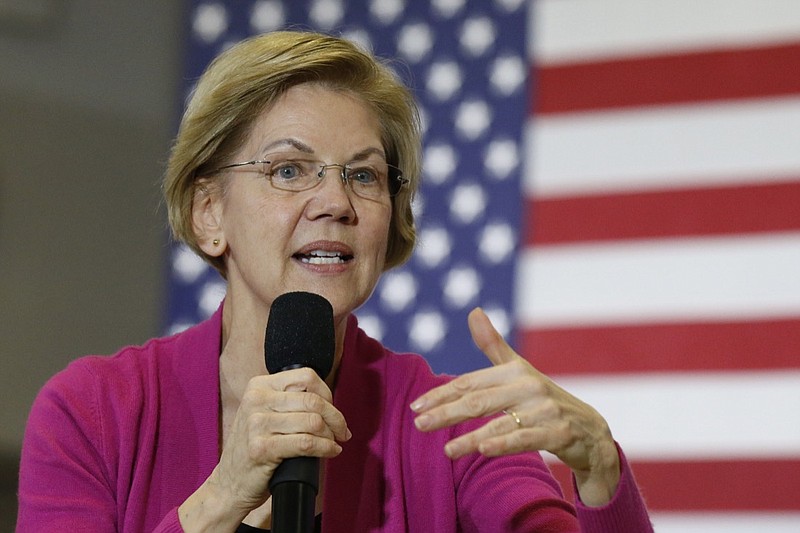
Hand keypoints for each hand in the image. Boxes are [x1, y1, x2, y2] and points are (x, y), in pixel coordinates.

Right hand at [180, 367, 350, 528]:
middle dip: (335, 417)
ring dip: (331, 435)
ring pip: (313, 422)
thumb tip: (328, 400)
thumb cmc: (254, 448)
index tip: (332, 410)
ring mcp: (257, 424)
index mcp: (258, 385)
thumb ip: (288, 400)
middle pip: (313, 400)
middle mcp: (256, 400)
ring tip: (334, 442)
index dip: (327, 393)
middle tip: (342, 431)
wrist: (229, 483)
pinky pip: (307, 443)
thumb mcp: (264, 413)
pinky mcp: (262, 448)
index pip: (307, 377)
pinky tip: (331, 452)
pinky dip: (326, 448)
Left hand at [410, 308, 619, 505]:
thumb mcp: (520, 370)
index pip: (470, 383)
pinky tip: (483, 450)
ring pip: (500, 423)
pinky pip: (526, 438)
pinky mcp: (559, 433)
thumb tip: (473, 310)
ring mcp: (545, 410)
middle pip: (479, 401)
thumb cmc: (544, 399)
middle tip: (419, 423)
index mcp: (515, 370)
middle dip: (446, 413)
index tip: (416, 406)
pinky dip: (504, 444)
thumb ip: (493, 345)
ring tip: (446, 449)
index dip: (442, 393)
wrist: (591, 431)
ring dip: (470, 438)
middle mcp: (529, 386)